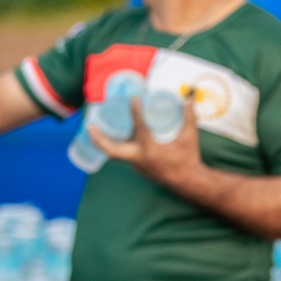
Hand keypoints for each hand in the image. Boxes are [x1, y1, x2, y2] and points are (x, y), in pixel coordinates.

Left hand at [87, 96, 203, 190]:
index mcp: (151, 150)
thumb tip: (189, 98)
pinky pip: (124, 156)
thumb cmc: (188, 159)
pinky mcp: (139, 168)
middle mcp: (139, 158)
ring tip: (97, 129)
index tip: (133, 98)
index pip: (139, 127)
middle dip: (98, 138)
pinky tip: (117, 137)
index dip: (135, 111)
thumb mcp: (190, 137)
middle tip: (90, 125)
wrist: (188, 182)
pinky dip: (118, 146)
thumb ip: (189, 117)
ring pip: (116, 153)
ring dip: (105, 142)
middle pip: (111, 149)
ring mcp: (137, 165)